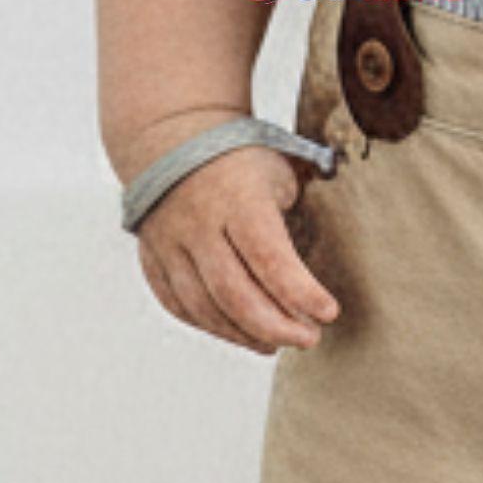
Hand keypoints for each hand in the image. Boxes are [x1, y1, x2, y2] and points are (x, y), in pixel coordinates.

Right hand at [135, 140, 342, 355]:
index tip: (329, 313)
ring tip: (276, 343)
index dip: (300, 292)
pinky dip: (210, 325)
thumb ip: (293, 221)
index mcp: (236, 199)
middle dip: (276, 326)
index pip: (269, 258)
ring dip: (243, 335)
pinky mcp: (153, 259)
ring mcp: (169, 244)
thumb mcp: (276, 174)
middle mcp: (198, 225)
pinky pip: (179, 305)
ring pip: (204, 307)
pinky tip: (239, 332)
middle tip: (309, 339)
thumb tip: (311, 272)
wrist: (169, 139)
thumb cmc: (239, 159)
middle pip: (234, 294)